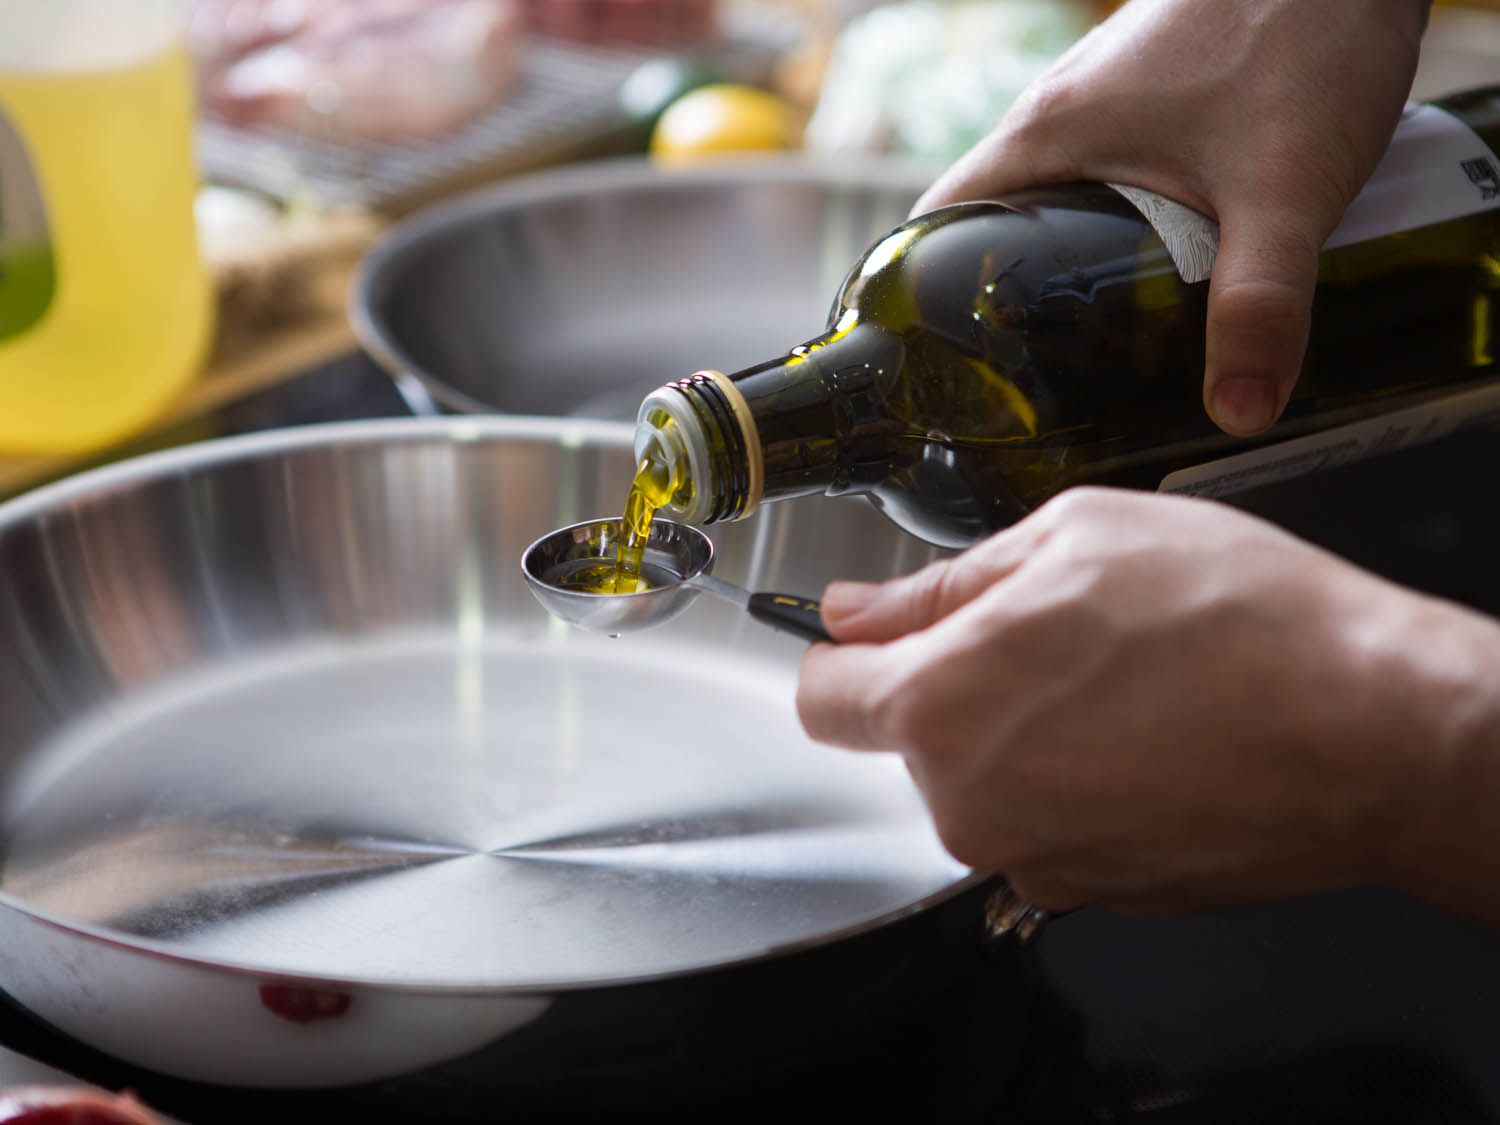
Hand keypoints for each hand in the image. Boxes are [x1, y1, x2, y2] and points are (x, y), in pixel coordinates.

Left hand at [797, 489, 1499, 921]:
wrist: (1372, 733)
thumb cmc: (1243, 625)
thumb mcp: (1075, 541)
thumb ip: (941, 585)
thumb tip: (860, 611)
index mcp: (942, 705)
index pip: (824, 698)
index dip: (847, 657)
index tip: (880, 638)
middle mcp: (969, 802)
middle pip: (911, 740)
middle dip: (958, 687)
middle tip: (1056, 637)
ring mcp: (1030, 859)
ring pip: (983, 783)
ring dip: (1023, 737)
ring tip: (1119, 686)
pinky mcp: (1090, 891)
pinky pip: (1045, 825)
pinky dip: (1075, 786)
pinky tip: (1146, 740)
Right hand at [915, 0, 1427, 436]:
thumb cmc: (1304, 32)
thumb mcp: (1284, 191)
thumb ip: (1261, 306)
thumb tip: (1238, 414)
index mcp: (1044, 136)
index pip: (932, 224)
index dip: (917, 297)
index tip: (938, 363)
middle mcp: (1058, 114)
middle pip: (991, 223)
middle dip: (1004, 299)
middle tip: (1032, 377)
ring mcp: (1104, 99)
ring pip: (1053, 198)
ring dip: (1065, 263)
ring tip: (1099, 338)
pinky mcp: (1152, 92)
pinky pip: (1104, 174)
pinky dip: (1114, 225)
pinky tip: (1170, 264)